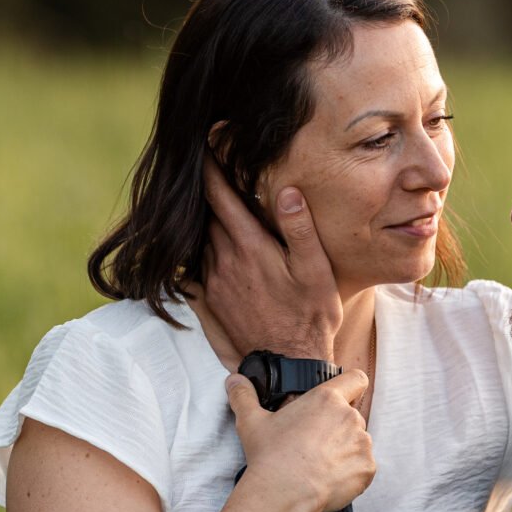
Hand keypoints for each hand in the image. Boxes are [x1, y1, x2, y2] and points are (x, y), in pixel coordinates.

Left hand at [201, 155, 342, 360]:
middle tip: (214, 171)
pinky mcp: (209, 301)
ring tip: (218, 209)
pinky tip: (213, 250)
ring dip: (207, 223)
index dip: (210, 169)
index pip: (219, 197)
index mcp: (250, 246)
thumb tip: (287, 190)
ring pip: (201, 239)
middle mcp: (224, 260)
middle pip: (208, 214)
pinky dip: (201, 252)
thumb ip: (299, 229)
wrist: (288, 365)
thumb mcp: (316, 271)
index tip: (204, 146)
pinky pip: (195, 267)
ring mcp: (213, 282)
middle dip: (211, 193)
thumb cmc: (310, 316)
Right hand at [226, 370, 375, 511]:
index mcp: (327, 399)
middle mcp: (350, 417)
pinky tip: (329, 480)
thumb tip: (233, 380)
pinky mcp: (367, 469)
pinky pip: (363, 467)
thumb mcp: (251, 421)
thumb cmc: (270, 455)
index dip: (351, 386)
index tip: (341, 398)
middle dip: (338, 427)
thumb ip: (244, 396)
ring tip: (320, 465)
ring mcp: (362, 443)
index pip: (356, 379)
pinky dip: (351, 473)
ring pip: (358, 442)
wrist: (284, 494)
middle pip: (352, 416)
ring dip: (345, 450)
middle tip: (315, 444)